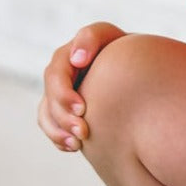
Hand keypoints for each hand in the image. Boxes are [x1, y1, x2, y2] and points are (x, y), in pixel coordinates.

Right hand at [37, 21, 124, 151]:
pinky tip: (75, 147)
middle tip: (83, 132)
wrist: (138, 71)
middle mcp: (61, 73)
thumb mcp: (114, 38)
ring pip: (47, 113)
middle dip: (63, 116)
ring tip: (78, 144)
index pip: (56, 73)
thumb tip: (76, 59)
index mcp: (69, 54)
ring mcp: (61, 92)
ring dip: (58, 130)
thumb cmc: (129, 51)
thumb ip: (92, 38)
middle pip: (51, 96)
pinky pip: (52, 126)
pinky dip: (59, 137)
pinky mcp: (64, 110)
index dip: (63, 93)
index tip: (82, 110)